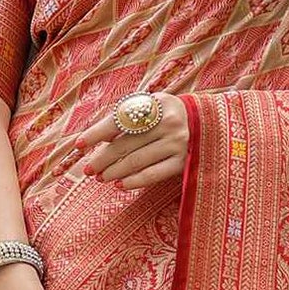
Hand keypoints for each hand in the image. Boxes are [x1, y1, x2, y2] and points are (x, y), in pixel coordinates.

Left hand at [73, 93, 189, 189]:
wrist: (210, 123)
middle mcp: (168, 123)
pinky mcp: (184, 163)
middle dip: (102, 158)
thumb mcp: (154, 105)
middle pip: (125, 144)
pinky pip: (153, 174)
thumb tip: (101, 138)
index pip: (119, 120)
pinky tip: (120, 185)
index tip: (78, 145)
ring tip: (100, 177)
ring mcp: (177, 144)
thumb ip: (130, 116)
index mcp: (156, 104)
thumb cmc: (171, 114)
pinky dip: (134, 181)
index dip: (96, 133)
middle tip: (88, 169)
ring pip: (137, 161)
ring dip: (114, 171)